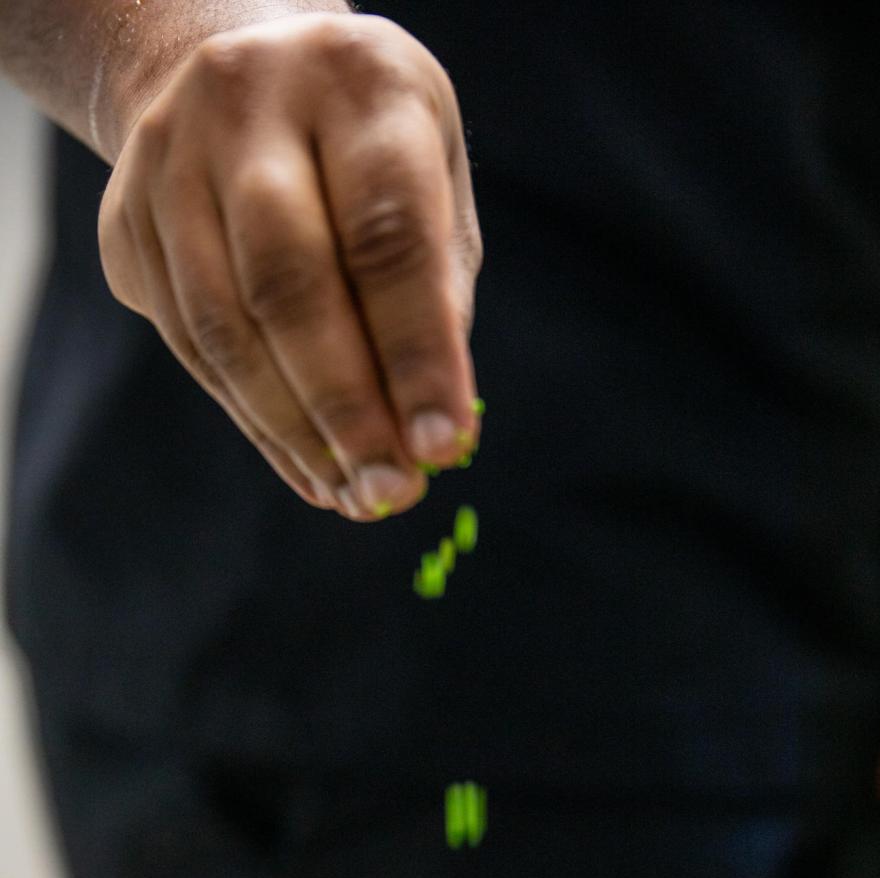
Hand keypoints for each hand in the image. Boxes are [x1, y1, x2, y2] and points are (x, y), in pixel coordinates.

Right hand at [98, 12, 481, 518]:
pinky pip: (191, 346)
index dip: (416, 351)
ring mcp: (170, 159)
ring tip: (355, 496)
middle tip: (392, 492)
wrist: (237, 70)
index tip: (444, 443)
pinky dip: (256, 422)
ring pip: (225, 326)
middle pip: (289, 283)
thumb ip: (437, 292)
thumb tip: (433, 432)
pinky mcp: (126, 221)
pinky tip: (309, 469)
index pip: (386, 232)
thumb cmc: (366, 148)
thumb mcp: (431, 181)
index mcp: (354, 80)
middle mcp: (247, 103)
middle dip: (347, 408)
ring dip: (295, 433)